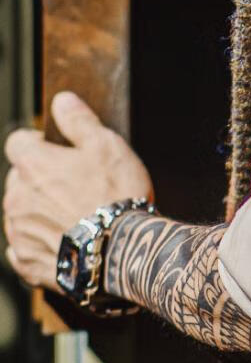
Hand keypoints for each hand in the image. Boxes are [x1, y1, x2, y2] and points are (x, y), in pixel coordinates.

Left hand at [2, 92, 154, 290]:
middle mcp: (16, 198)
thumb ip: (78, 120)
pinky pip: (23, 248)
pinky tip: (63, 241)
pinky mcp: (27, 263)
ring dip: (38, 211)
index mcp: (32, 165)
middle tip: (73, 185)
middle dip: (39, 179)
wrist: (122, 252)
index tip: (57, 149)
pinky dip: (38, 243)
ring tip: (73, 217)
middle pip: (19, 179)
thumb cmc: (116, 195)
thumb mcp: (106, 144)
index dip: (37, 142)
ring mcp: (18, 233)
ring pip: (20, 213)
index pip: (17, 141)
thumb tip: (62, 100)